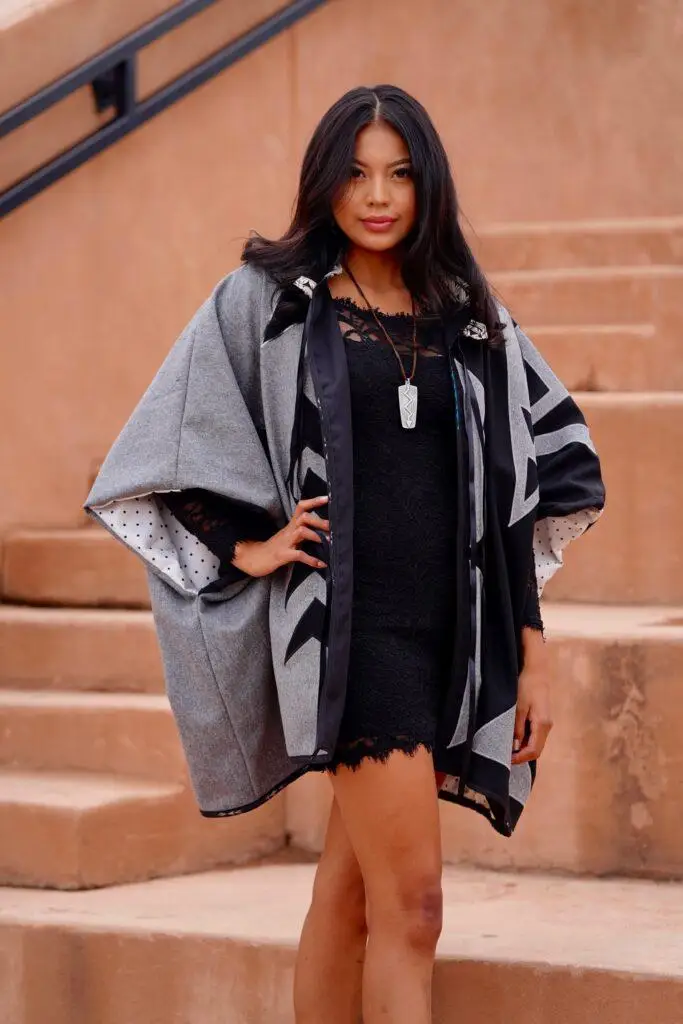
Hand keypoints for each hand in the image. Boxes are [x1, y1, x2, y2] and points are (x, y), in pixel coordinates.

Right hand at [231, 495, 329, 577]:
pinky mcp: (283, 555)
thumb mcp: (289, 536)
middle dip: (319, 521)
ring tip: (328, 543)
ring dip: (317, 536)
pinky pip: (299, 555)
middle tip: (332, 527)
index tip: (327, 498)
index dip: (314, 501)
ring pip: (302, 532)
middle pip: (304, 517)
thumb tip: (323, 531)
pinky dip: (312, 560)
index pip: (301, 507)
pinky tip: (321, 564)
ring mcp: (285, 542)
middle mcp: (289, 531)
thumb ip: (303, 531)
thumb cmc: (275, 547)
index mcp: (291, 525)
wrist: (254, 558)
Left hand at [511, 627, 552, 764]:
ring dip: (523, 749)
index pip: (533, 750)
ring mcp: (546, 723)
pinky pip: (535, 736)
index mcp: (542, 724)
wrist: (537, 670)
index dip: (520, 758)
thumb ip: (517, 728)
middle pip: (536, 749)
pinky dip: (526, 741)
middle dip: (522, 756)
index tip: (506, 761)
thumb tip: (515, 747)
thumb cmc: (526, 686)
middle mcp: (547, 727)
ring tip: (507, 749)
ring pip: (536, 743)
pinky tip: (515, 739)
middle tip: (505, 758)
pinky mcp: (543, 718)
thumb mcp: (518, 707)